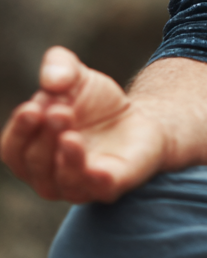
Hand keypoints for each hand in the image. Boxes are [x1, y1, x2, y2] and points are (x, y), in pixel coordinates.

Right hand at [0, 46, 166, 203]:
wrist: (142, 118)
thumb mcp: (77, 76)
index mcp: (32, 150)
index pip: (13, 149)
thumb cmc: (97, 103)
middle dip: (45, 138)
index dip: (19, 131)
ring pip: (63, 181)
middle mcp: (49, 174)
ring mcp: (80, 184)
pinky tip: (98, 168)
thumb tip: (52, 80)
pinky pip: (100, 189)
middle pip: (35, 164)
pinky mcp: (112, 185)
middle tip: (60, 111)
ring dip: (66, 159)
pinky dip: (96, 181)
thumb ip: (60, 67)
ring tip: (71, 135)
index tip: (33, 108)